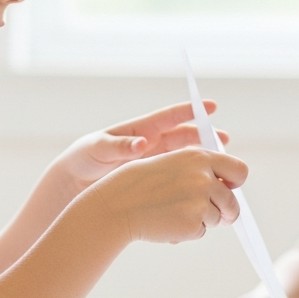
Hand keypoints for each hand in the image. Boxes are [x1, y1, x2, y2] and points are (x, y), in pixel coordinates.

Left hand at [50, 102, 229, 202]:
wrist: (74, 184)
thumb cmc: (83, 158)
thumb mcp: (99, 148)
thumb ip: (121, 146)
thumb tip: (142, 144)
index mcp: (141, 130)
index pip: (171, 117)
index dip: (191, 111)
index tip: (212, 106)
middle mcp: (152, 144)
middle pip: (185, 139)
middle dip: (205, 138)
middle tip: (224, 141)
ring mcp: (154, 163)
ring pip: (185, 160)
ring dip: (202, 162)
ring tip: (220, 168)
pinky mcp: (153, 182)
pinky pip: (175, 180)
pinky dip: (187, 184)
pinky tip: (198, 191)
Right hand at [86, 147, 246, 243]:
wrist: (118, 204)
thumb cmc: (140, 184)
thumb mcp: (172, 163)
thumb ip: (199, 170)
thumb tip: (225, 186)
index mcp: (199, 158)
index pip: (239, 170)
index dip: (236, 182)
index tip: (230, 188)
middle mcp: (204, 178)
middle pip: (232, 201)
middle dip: (227, 212)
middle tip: (217, 217)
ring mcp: (200, 201)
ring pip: (216, 218)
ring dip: (201, 220)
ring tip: (173, 212)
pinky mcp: (193, 223)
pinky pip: (200, 231)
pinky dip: (188, 231)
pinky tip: (168, 222)